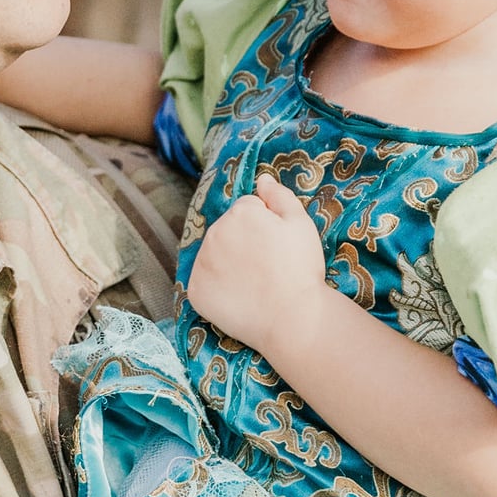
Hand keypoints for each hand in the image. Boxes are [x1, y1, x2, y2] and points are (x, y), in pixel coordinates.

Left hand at [188, 178, 327, 356]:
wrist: (292, 317)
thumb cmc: (301, 269)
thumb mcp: (301, 223)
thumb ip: (279, 196)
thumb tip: (262, 178)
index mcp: (240, 212)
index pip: (248, 210)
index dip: (266, 226)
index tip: (277, 247)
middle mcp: (214, 232)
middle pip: (228, 230)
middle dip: (243, 242)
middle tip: (267, 267)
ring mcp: (201, 262)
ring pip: (214, 255)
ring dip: (228, 263)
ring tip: (254, 283)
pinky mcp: (196, 290)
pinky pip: (204, 283)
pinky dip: (217, 289)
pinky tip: (238, 297)